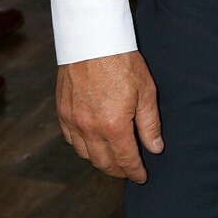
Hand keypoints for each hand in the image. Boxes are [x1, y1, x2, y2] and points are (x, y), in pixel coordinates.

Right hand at [56, 51, 162, 182]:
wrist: (92, 40)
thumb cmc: (122, 62)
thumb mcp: (145, 91)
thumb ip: (150, 124)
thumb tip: (155, 148)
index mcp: (113, 125)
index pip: (126, 159)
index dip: (135, 172)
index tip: (141, 177)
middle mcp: (90, 128)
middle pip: (103, 162)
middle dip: (118, 170)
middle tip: (128, 170)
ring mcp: (73, 121)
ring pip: (85, 154)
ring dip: (100, 160)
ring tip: (112, 158)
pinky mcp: (62, 112)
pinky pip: (71, 140)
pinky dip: (82, 147)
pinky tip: (91, 143)